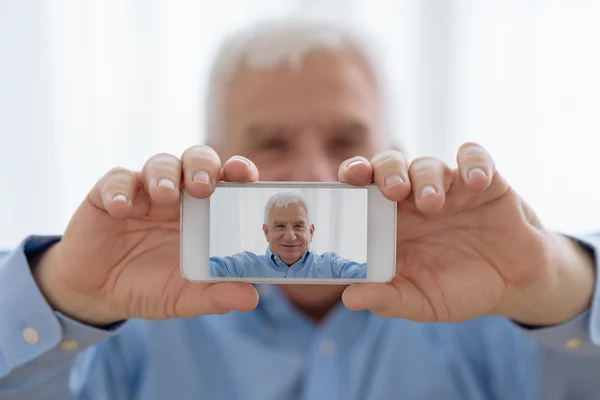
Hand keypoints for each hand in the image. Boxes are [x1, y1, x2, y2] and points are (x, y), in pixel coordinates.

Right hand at [34, 146, 259, 325]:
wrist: (99, 294)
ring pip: (160, 163)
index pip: (228, 180)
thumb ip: (216, 295)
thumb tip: (250, 299)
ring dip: (165, 174)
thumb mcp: (185, 297)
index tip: (244, 173)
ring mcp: (144, 191)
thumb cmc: (151, 287)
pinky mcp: (108, 194)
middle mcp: (179, 195)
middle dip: (202, 166)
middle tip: (202, 186)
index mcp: (205, 213)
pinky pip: (116, 180)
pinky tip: (121, 209)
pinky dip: (119, 190)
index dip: (239, 170)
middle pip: (197, 160)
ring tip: (165, 195)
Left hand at [339, 143, 594, 324]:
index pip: (360, 188)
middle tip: (393, 191)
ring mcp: (447, 187)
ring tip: (433, 204)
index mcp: (389, 221)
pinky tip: (476, 182)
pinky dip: (474, 163)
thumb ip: (388, 299)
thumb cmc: (457, 288)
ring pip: (427, 164)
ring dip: (426, 179)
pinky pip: (474, 157)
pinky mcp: (483, 181)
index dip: (350, 178)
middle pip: (389, 165)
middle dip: (386, 171)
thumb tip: (349, 298)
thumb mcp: (422, 301)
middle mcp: (413, 198)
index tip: (347, 181)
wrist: (513, 285)